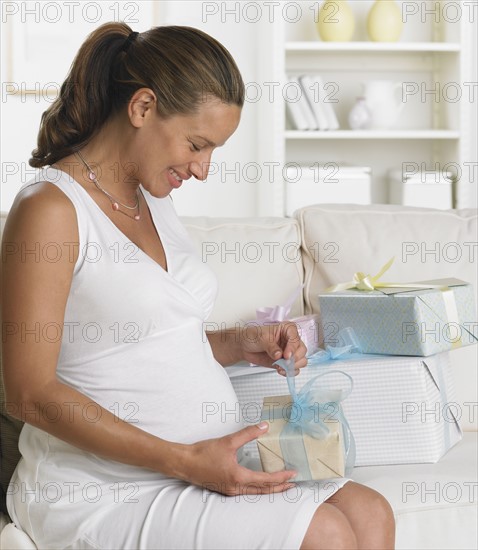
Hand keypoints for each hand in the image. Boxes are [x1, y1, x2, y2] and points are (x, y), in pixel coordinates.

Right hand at [178, 423, 296, 495]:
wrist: (184, 462)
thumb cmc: (203, 453)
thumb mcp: (228, 441)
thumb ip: (248, 433)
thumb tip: (264, 426)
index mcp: (238, 477)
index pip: (266, 480)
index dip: (281, 477)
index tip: (293, 474)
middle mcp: (235, 488)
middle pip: (263, 490)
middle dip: (279, 487)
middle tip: (293, 484)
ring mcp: (229, 490)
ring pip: (255, 492)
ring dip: (269, 489)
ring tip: (280, 484)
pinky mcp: (224, 488)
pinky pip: (246, 491)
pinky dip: (257, 488)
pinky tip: (259, 482)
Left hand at [240, 321, 306, 375]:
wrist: (244, 346)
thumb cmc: (253, 336)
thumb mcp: (261, 338)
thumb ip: (271, 347)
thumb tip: (279, 355)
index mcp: (287, 330)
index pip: (296, 338)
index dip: (293, 347)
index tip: (286, 355)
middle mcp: (290, 341)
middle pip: (302, 350)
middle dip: (295, 359)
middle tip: (284, 363)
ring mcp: (289, 352)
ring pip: (301, 360)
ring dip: (293, 366)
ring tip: (281, 367)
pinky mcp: (285, 362)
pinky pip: (293, 369)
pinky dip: (289, 372)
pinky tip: (280, 370)